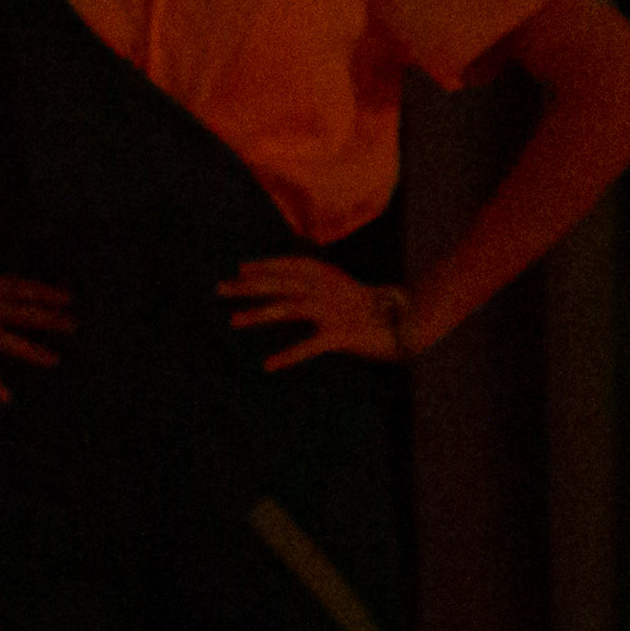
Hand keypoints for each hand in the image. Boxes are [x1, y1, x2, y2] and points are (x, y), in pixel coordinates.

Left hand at [227, 257, 411, 367]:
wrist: (409, 322)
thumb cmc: (374, 309)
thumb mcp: (343, 290)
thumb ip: (319, 287)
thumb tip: (291, 288)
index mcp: (328, 277)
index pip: (289, 266)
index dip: (264, 266)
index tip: (241, 269)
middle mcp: (326, 290)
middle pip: (279, 284)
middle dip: (248, 286)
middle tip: (220, 289)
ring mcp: (332, 311)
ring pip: (288, 309)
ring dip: (258, 315)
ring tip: (233, 322)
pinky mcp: (340, 335)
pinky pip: (308, 346)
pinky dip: (288, 355)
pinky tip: (268, 365)